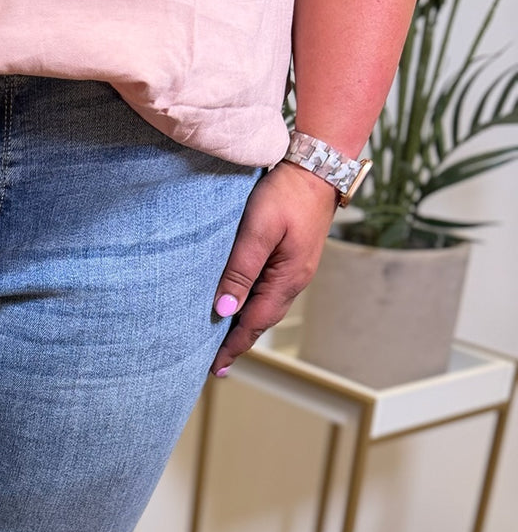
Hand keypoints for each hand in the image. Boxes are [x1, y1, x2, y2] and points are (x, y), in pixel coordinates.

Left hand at [209, 161, 336, 375]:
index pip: (254, 323)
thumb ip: (240, 271)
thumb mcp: (258, 231)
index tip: (214, 366)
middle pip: (261, 320)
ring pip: (265, 306)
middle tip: (214, 364)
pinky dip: (251, 304)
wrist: (318, 165)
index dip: (233, 345)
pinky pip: (268, 290)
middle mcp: (294, 280)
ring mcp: (295, 269)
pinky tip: (238, 304)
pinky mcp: (292, 257)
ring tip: (222, 340)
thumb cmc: (287, 193)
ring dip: (244, 325)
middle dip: (238, 342)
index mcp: (287, 279)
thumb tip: (223, 310)